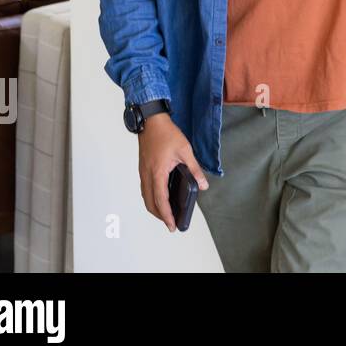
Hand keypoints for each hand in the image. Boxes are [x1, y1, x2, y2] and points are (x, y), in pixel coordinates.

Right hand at [138, 113, 208, 230]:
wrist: (151, 121)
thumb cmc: (166, 134)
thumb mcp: (185, 151)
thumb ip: (194, 169)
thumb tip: (203, 185)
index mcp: (157, 172)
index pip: (161, 200)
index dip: (166, 215)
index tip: (171, 225)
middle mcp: (147, 175)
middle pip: (150, 203)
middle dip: (159, 215)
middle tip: (170, 222)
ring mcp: (143, 172)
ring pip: (145, 196)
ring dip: (154, 207)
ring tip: (166, 213)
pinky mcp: (143, 168)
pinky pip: (145, 188)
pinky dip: (151, 197)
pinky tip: (161, 197)